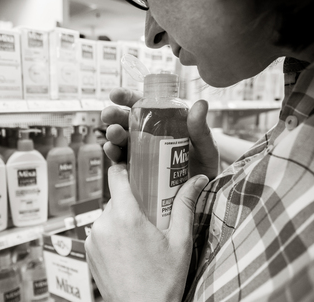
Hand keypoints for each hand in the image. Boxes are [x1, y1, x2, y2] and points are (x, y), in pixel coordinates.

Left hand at [85, 164, 208, 301]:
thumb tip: (197, 180)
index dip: (126, 169)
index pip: (116, 176)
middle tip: (151, 213)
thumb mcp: (180, 242)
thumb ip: (186, 205)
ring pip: (108, 216)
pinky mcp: (89, 253)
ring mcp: (93, 240)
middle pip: (116, 198)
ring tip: (141, 237)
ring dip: (122, 219)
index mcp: (126, 217)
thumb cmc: (163, 283)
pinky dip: (113, 234)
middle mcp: (104, 225)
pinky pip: (101, 232)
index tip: (137, 171)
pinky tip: (129, 251)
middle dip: (132, 201)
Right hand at [102, 87, 219, 179]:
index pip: (144, 105)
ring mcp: (141, 152)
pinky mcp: (136, 169)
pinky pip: (121, 160)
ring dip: (113, 134)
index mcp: (164, 123)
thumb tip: (200, 103)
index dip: (128, 97)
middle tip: (108, 115)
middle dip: (115, 116)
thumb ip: (200, 128)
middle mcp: (150, 135)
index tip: (115, 95)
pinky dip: (113, 154)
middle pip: (128, 121)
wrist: (200, 195)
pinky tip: (110, 150)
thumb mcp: (205, 147)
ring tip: (112, 135)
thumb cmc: (204, 168)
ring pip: (122, 139)